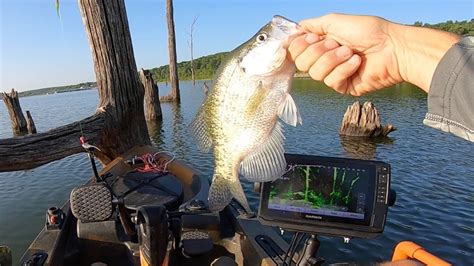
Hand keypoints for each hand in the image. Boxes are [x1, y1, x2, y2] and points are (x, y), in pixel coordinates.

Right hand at [289, 13, 460, 94]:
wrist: (392, 48)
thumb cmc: (368, 32)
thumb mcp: (334, 21)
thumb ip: (311, 25)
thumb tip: (295, 29)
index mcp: (321, 43)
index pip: (296, 50)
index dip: (300, 45)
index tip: (312, 37)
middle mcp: (325, 59)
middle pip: (301, 63)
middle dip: (317, 51)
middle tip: (335, 43)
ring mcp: (333, 73)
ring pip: (315, 73)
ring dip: (332, 60)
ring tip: (350, 52)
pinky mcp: (343, 86)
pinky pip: (331, 81)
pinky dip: (344, 69)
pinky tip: (357, 62)